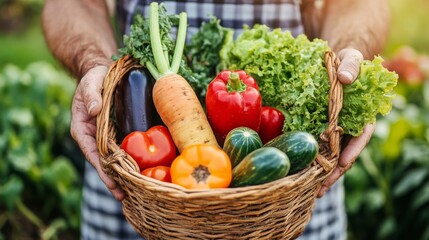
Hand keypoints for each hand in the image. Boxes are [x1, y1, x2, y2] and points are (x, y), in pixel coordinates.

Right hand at [70, 66, 124, 200]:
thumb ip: (92, 95)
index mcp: (82, 128)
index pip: (91, 152)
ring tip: (132, 192)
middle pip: (102, 161)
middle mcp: (92, 136)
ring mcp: (105, 137)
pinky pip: (122, 150)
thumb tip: (94, 110)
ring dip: (121, 175)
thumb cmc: (94, 78)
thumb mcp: (91, 82)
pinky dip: (128, 162)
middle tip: (123, 195)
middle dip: (111, 179)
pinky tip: (139, 173)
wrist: (102, 73)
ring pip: (112, 159)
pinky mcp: (116, 134)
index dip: (101, 168)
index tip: (111, 181)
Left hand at [318, 48, 374, 196]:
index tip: (343, 162)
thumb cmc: (346, 60)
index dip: (354, 150)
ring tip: (309, 190)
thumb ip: (352, 65)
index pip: (362, 135)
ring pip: (330, 155)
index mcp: (362, 113)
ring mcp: (334, 130)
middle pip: (344, 152)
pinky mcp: (319, 129)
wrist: (333, 62)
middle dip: (334, 171)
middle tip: (321, 187)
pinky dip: (310, 160)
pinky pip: (316, 146)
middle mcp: (349, 126)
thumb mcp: (351, 58)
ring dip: (321, 173)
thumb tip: (346, 78)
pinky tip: (298, 172)